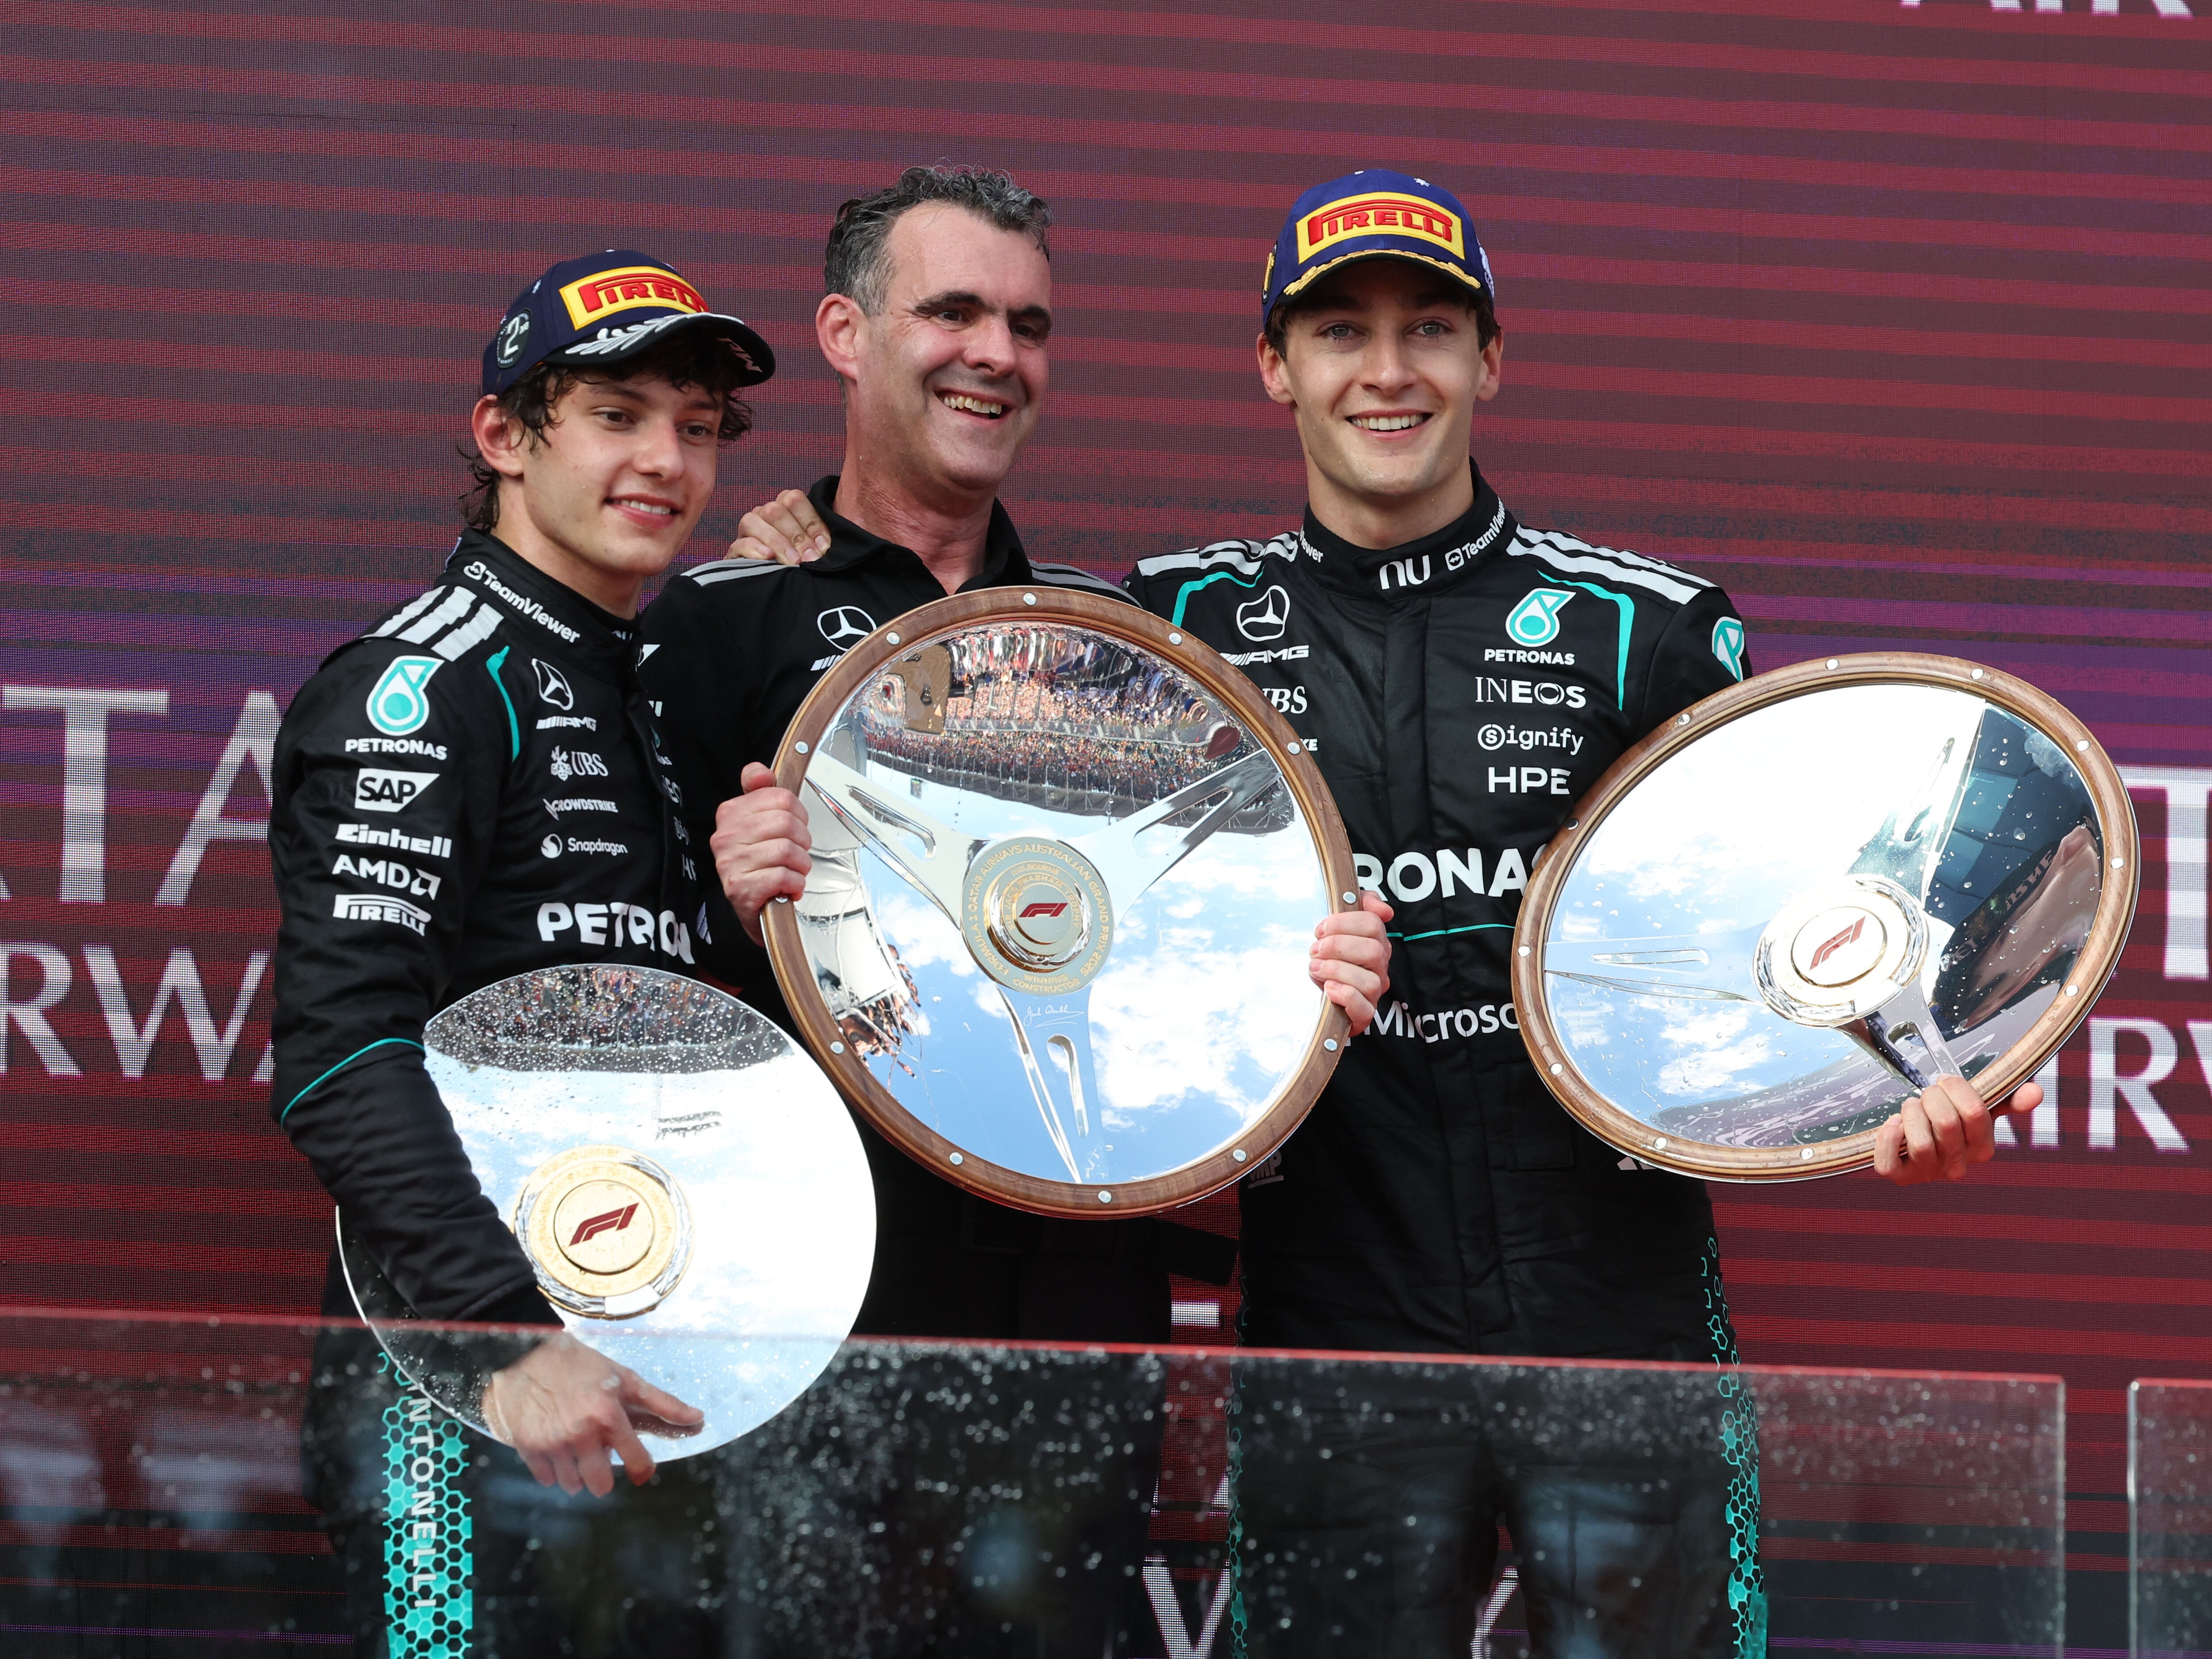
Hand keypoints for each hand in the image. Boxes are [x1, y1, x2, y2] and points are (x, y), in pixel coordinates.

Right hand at [482, 1332, 703, 1496]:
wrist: (528, 1355)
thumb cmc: (582, 1365)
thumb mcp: (625, 1379)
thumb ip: (661, 1403)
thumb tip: (697, 1418)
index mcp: (609, 1416)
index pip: (637, 1464)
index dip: (641, 1469)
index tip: (639, 1467)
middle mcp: (581, 1435)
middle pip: (601, 1485)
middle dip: (604, 1476)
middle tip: (601, 1456)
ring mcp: (553, 1444)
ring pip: (573, 1485)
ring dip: (578, 1474)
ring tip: (577, 1448)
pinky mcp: (529, 1449)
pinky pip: (547, 1480)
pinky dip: (554, 1470)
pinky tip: (556, 1447)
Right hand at [711, 762, 811, 943]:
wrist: (752, 908)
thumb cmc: (760, 865)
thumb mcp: (758, 823)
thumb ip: (760, 792)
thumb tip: (759, 772)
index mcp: (730, 813)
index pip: (780, 797)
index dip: (799, 814)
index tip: (795, 827)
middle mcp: (726, 837)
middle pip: (786, 823)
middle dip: (802, 841)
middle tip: (796, 853)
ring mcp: (730, 863)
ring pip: (787, 850)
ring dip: (800, 865)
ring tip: (792, 871)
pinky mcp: (741, 888)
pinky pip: (783, 876)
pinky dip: (795, 883)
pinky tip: (788, 886)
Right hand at [730, 489, 831, 564]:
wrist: (775, 586)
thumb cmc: (800, 559)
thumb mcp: (813, 547)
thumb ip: (819, 541)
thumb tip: (825, 546)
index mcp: (784, 506)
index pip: (794, 499)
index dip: (810, 521)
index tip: (824, 545)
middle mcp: (763, 513)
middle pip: (774, 510)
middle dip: (795, 536)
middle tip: (810, 557)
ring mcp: (747, 530)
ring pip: (752, 522)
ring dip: (776, 541)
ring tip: (793, 560)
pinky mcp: (735, 549)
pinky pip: (739, 543)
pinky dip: (754, 548)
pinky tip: (769, 557)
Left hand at [1311, 892, 1392, 1036]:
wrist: (1320, 992)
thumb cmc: (1331, 958)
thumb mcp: (1339, 925)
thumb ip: (1360, 904)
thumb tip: (1383, 909)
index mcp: (1376, 942)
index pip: (1373, 924)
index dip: (1343, 923)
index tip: (1320, 930)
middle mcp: (1379, 967)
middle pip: (1373, 951)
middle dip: (1338, 947)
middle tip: (1315, 950)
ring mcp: (1374, 992)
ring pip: (1370, 981)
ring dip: (1337, 971)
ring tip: (1316, 967)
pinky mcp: (1363, 1015)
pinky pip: (1364, 1009)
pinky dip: (1345, 996)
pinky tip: (1328, 987)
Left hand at [1872, 1074, 2041, 1185]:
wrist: (1915, 1147)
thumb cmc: (1949, 1125)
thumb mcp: (1980, 1110)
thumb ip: (2007, 1100)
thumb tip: (2036, 1091)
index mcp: (1983, 1148)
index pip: (1974, 1112)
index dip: (1955, 1087)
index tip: (1946, 1082)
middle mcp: (1958, 1165)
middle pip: (1946, 1123)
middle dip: (1931, 1097)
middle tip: (1927, 1095)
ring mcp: (1928, 1174)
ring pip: (1921, 1142)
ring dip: (1911, 1114)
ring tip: (1912, 1108)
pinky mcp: (1899, 1177)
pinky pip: (1889, 1162)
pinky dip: (1887, 1136)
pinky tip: (1894, 1123)